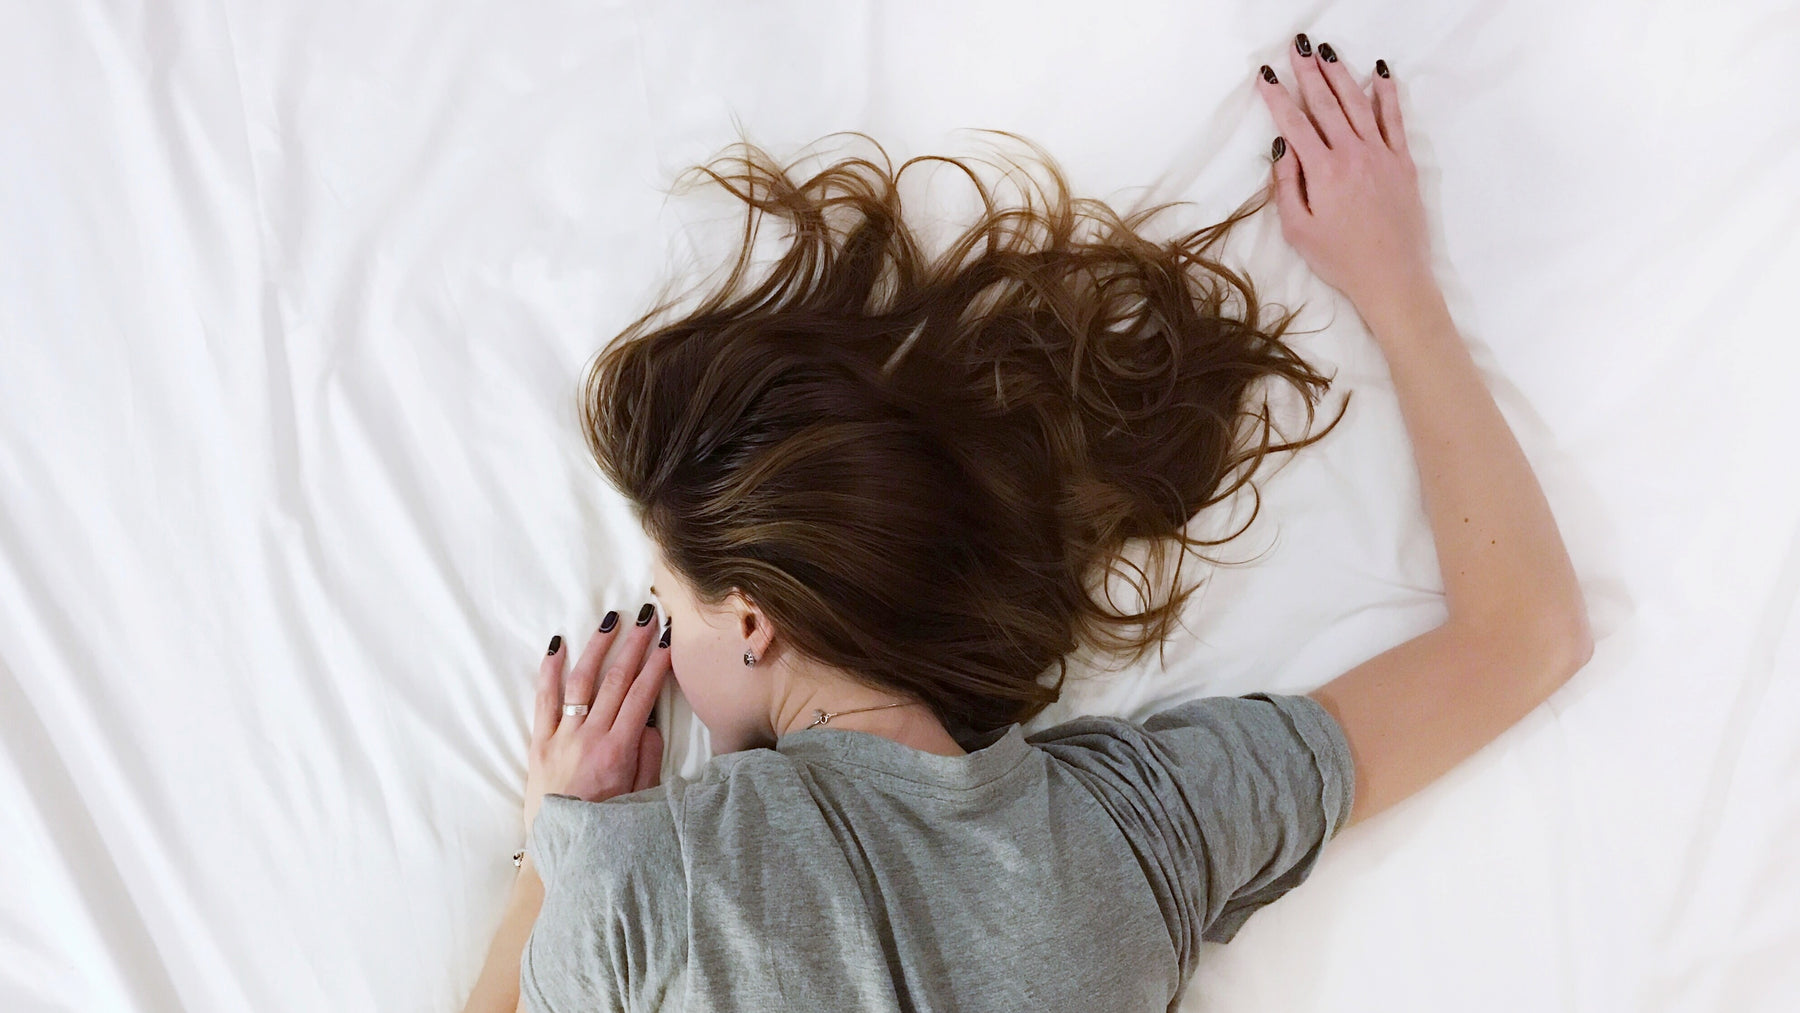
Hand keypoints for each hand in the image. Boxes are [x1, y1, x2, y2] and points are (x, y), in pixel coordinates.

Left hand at [523, 607, 667, 836]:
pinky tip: (558, 646)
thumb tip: (652, 722)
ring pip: (581, 682)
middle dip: (634, 644)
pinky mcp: (539, 742)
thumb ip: (648, 757)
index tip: (668, 640)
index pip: (642, 695)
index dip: (657, 664)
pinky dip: (549, 670)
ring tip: (610, 621)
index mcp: (618, 751)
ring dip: (597, 648)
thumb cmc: (605, 828)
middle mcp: (589, 737)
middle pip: (616, 680)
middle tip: (647, 617)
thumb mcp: (640, 798)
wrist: (559, 850)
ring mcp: (562, 737)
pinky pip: (543, 700)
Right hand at [1255, 41, 1433, 314]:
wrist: (1393, 277)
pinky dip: (1386, 94)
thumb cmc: (1341, 260)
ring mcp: (1381, 154)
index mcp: (1322, 171)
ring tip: (1328, 52)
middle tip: (1297, 48)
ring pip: (1357, 104)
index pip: (1294, 124)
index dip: (1278, 98)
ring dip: (1341, 75)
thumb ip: (1286, 187)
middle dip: (1309, 73)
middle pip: (1326, 104)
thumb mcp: (1298, 231)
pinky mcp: (1402, 162)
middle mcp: (1352, 154)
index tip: (1267, 76)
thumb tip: (1282, 149)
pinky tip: (1379, 74)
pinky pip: (1394, 119)